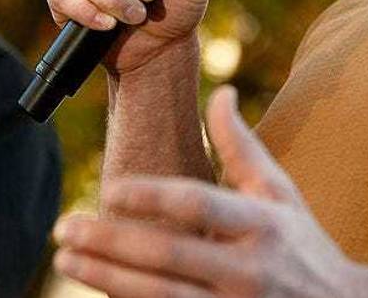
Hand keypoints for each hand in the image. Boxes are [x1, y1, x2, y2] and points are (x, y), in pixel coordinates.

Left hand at [53, 86, 362, 297]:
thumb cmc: (303, 246)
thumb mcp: (281, 194)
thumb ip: (242, 147)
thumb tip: (220, 91)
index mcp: (262, 225)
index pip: (198, 205)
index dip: (151, 196)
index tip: (109, 188)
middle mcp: (249, 270)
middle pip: (167, 254)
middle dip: (109, 241)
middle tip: (64, 227)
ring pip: (160, 297)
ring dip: (106, 278)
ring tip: (67, 261)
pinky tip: (99, 293)